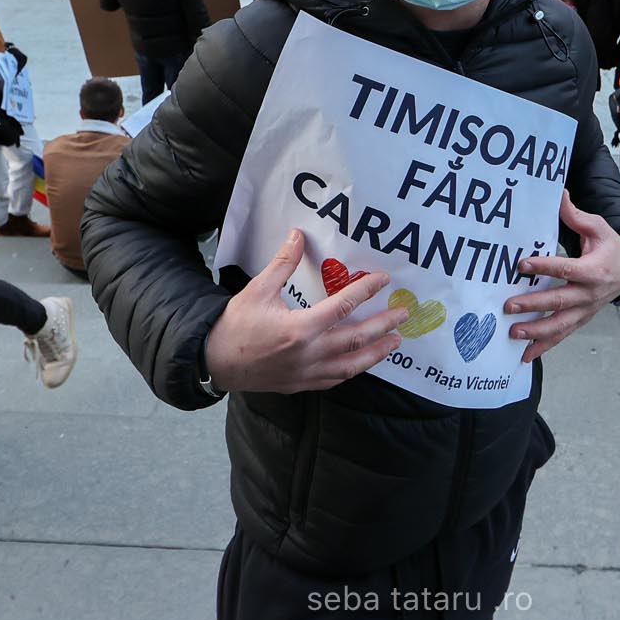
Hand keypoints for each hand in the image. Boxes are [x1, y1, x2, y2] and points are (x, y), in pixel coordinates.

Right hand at [204, 229, 410, 392]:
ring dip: (376, 353)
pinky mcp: (302, 385)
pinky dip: (354, 370)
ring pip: (351, 365)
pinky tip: (363, 363)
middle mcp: (309, 354)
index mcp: (299, 329)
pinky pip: (336, 379)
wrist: (215, 362)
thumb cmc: (235, 325)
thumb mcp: (257, 290)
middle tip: (403, 314)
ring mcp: (307, 373)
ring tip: (395, 343)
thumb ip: (282, 264)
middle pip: (356, 339)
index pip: (343, 307)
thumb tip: (297, 235)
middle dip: (383, 326)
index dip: (366, 291)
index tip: (384, 281)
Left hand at [503, 193, 619, 362]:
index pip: (566, 269)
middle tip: (509, 305)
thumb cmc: (610, 247)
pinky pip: (562, 336)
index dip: (544, 268)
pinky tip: (525, 356)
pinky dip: (544, 346)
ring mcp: (585, 311)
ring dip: (536, 331)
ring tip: (513, 333)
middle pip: (560, 301)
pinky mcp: (581, 320)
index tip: (522, 265)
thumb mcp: (598, 227)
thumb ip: (575, 215)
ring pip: (560, 324)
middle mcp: (590, 294)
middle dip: (534, 305)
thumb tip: (559, 194)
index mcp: (594, 270)